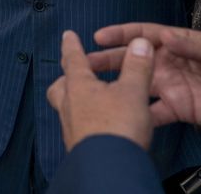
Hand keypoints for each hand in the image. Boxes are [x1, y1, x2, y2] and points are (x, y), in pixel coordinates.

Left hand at [47, 30, 154, 150]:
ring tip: (91, 100)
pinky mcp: (78, 144)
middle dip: (68, 77)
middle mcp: (69, 104)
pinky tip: (98, 126)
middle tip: (77, 73)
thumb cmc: (116, 127)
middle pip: (61, 85)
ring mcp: (70, 125)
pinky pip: (76, 126)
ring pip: (67, 107)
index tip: (67, 35)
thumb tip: (140, 44)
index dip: (71, 45)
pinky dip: (85, 121)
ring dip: (76, 100)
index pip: (72, 59)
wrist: (109, 165)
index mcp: (78, 85)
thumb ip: (137, 67)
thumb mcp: (133, 92)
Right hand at [88, 23, 200, 128]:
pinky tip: (122, 115)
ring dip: (115, 85)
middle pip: (133, 59)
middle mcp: (169, 63)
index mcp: (178, 44)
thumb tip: (163, 37)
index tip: (100, 36)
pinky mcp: (178, 109)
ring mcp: (171, 86)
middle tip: (85, 62)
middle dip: (108, 59)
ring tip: (94, 88)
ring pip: (136, 84)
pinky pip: (153, 112)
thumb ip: (192, 44)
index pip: (144, 35)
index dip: (121, 34)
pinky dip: (137, 113)